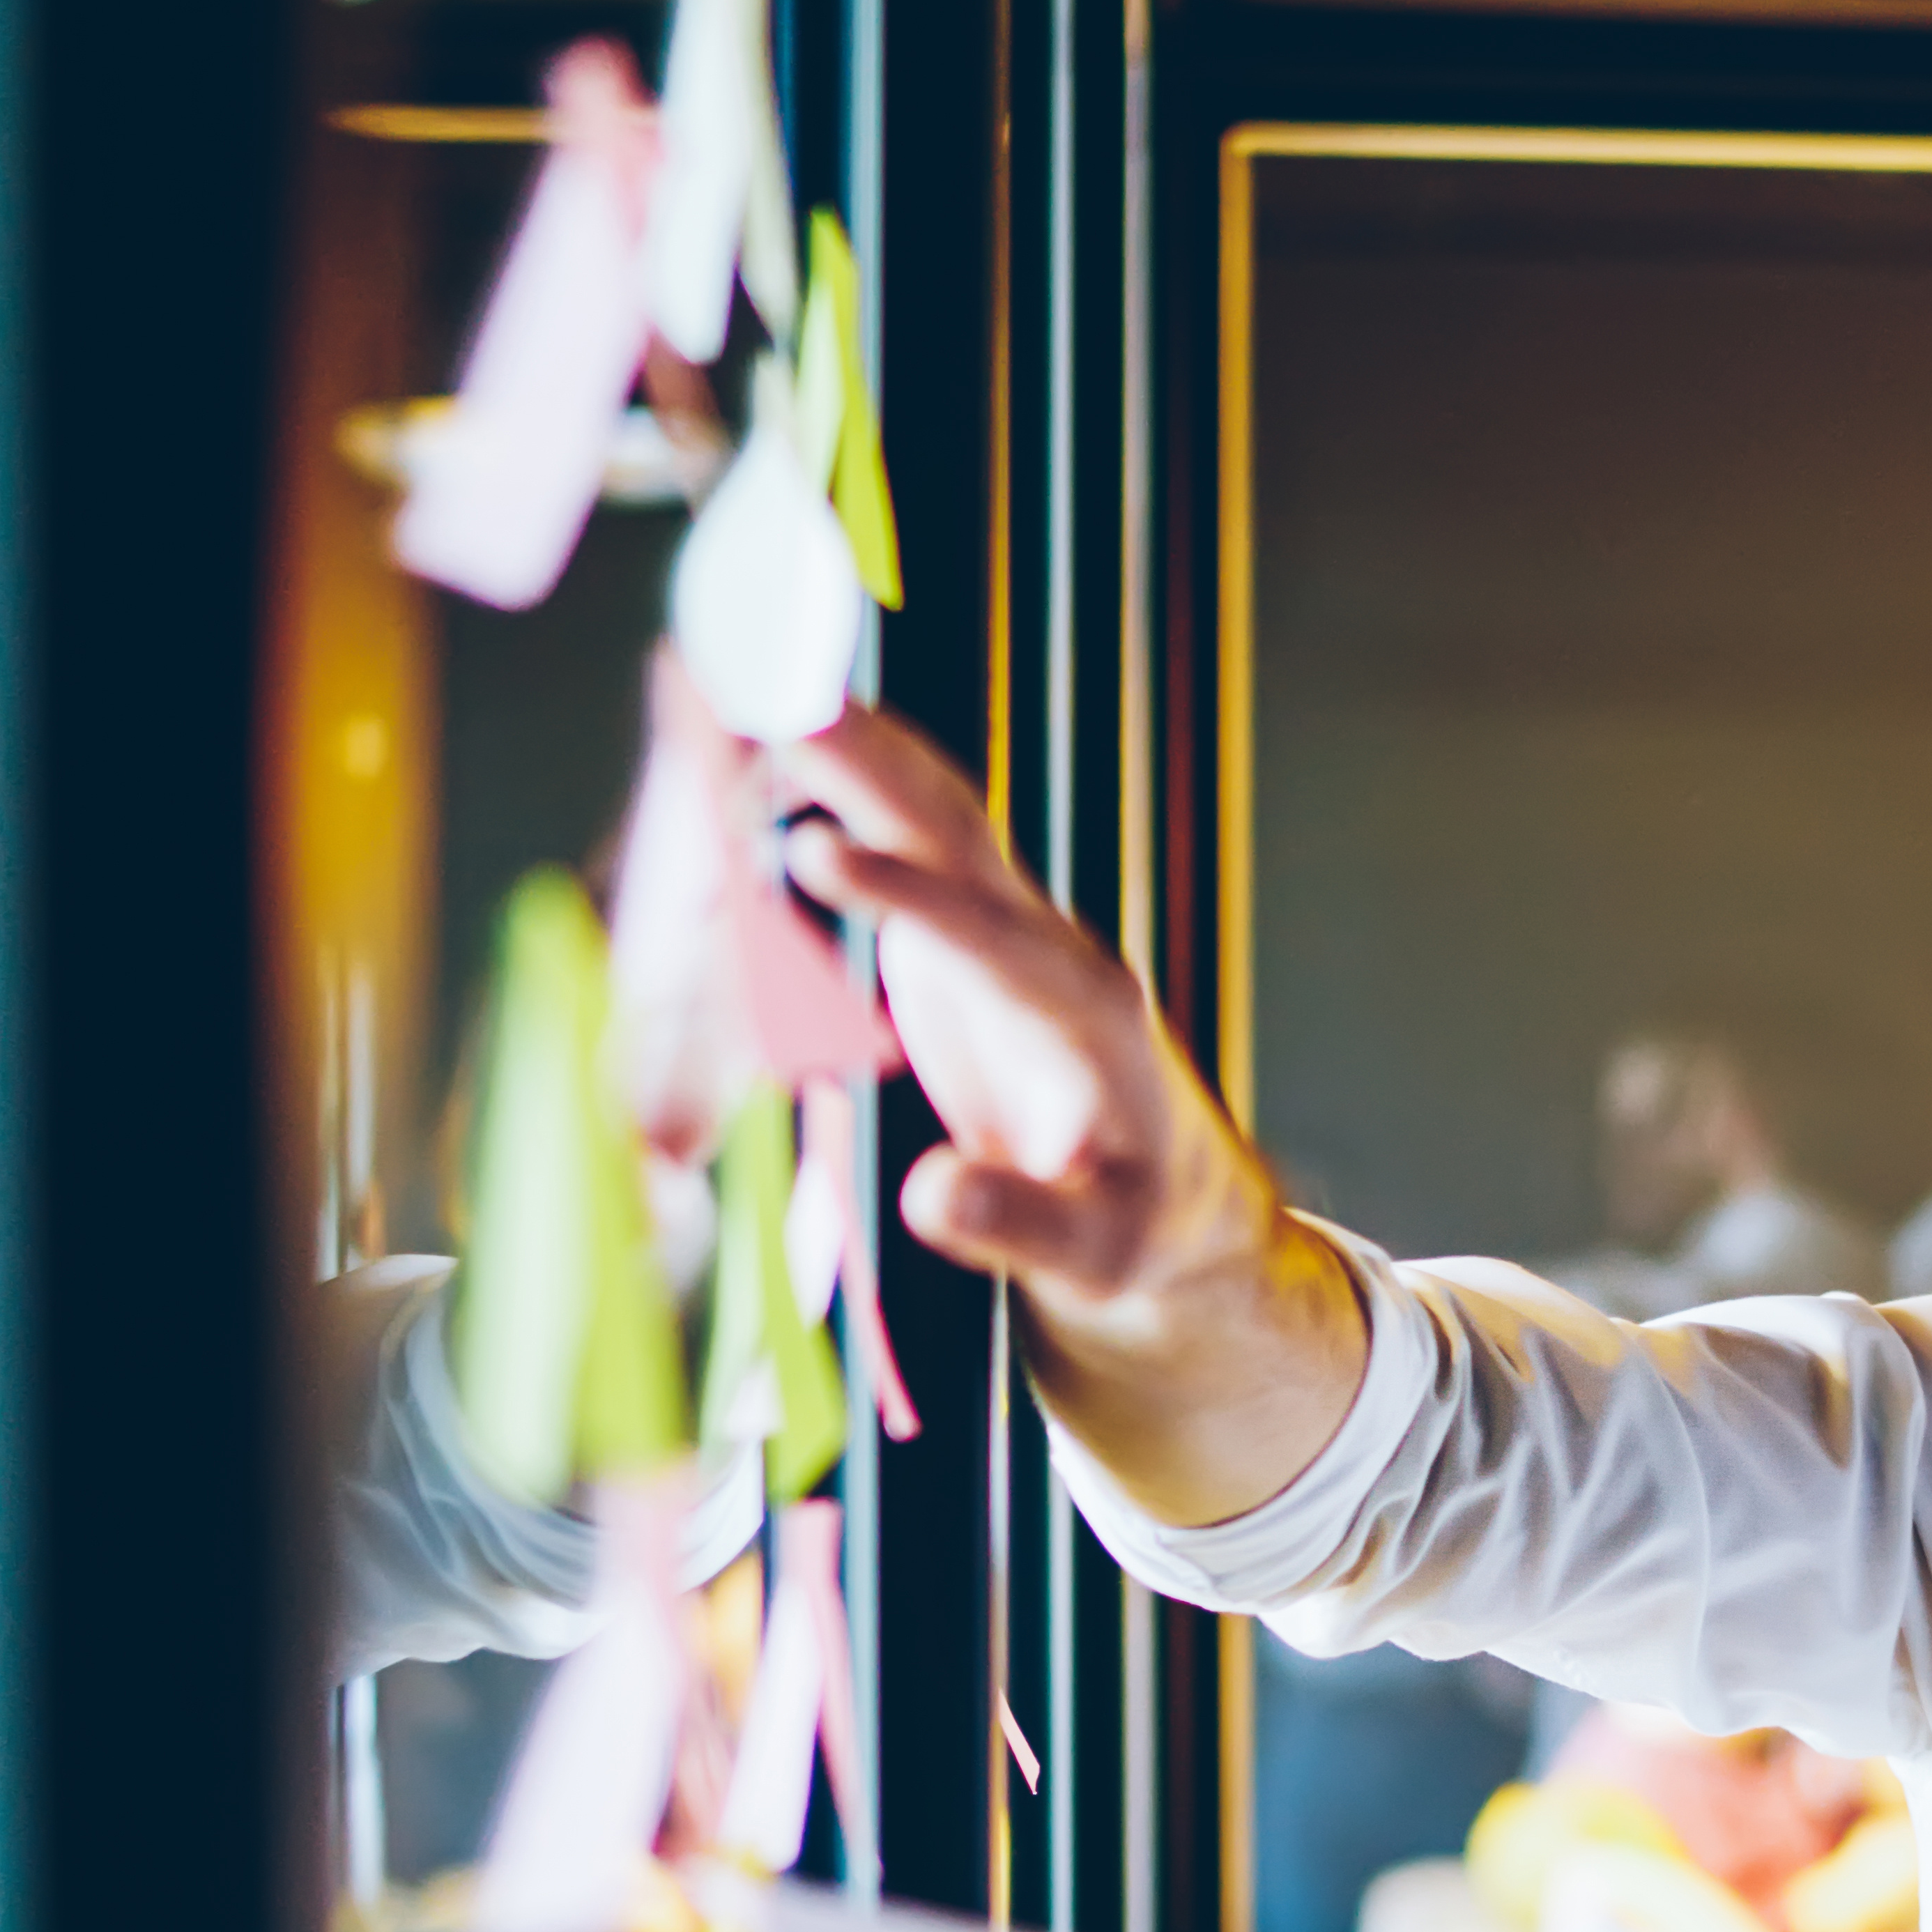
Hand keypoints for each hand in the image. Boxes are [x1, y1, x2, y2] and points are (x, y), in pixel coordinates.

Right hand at [767, 706, 1253, 1325]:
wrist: (1177, 1204)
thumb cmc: (1140, 1230)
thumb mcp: (1102, 1254)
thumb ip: (1021, 1225)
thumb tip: (931, 1195)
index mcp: (1084, 1016)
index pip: (985, 939)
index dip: (899, 897)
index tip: (812, 855)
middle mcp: (1044, 949)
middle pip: (951, 834)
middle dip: (862, 763)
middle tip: (769, 696)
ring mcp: (1004, 932)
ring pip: (929, 814)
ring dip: (851, 744)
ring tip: (754, 677)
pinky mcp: (965, 939)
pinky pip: (907, 841)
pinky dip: (848, 781)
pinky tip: (780, 737)